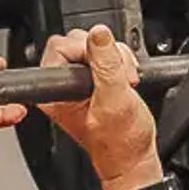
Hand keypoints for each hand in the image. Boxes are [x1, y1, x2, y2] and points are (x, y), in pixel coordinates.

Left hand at [33, 27, 161, 189]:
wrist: (134, 156)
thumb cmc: (120, 142)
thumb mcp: (115, 99)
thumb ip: (107, 65)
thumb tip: (99, 33)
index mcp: (54, 92)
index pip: (61, 47)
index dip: (86, 50)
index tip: (106, 66)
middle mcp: (61, 85)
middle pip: (79, 41)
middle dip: (106, 54)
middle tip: (120, 76)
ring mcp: (77, 81)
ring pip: (95, 46)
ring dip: (117, 58)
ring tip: (126, 82)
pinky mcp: (94, 79)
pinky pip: (105, 54)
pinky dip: (121, 62)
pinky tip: (126, 80)